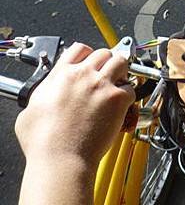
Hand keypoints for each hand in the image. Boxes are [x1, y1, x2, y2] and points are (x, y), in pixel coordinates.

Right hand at [15, 42, 135, 168]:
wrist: (60, 159)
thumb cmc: (43, 142)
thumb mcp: (31, 109)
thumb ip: (43, 93)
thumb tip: (47, 94)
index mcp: (62, 74)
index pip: (79, 48)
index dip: (86, 54)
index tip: (89, 62)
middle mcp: (83, 75)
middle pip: (103, 53)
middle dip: (106, 63)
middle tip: (105, 75)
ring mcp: (101, 85)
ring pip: (121, 61)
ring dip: (122, 71)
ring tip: (118, 82)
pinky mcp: (117, 99)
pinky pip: (131, 87)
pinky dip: (129, 95)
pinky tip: (122, 105)